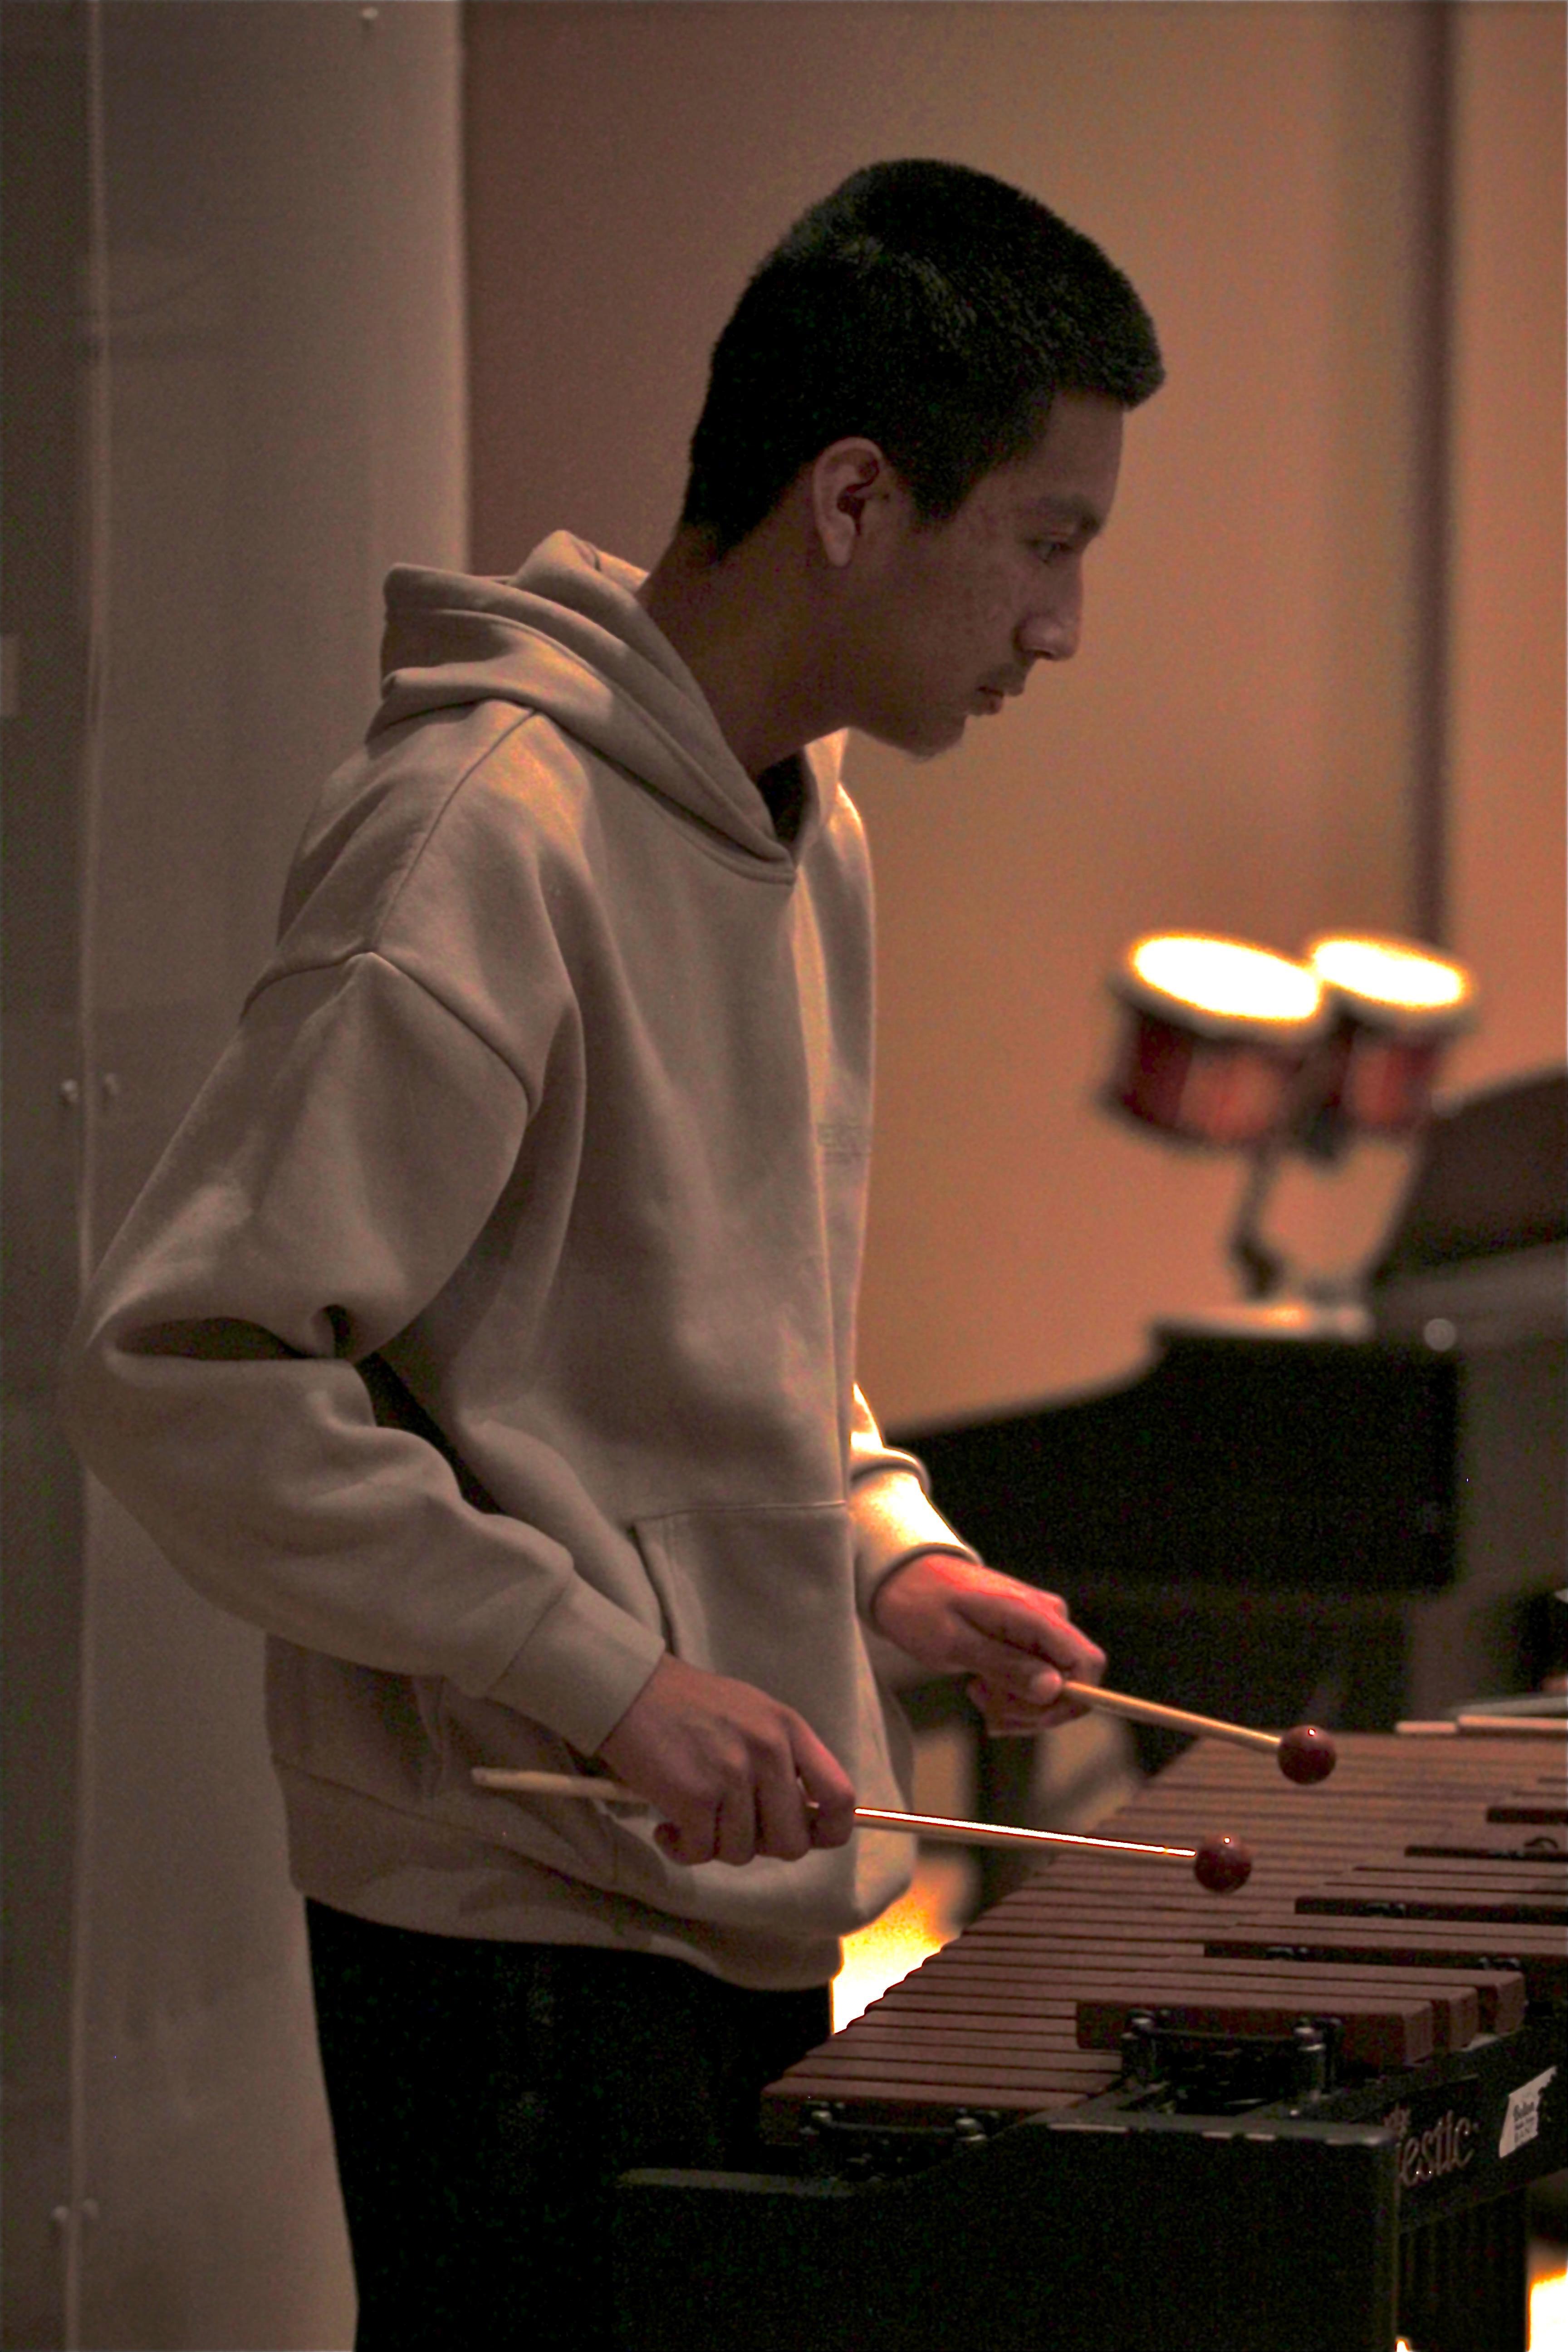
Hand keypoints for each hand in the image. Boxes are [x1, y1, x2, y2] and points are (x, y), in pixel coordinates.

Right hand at [597, 1654, 855, 1865]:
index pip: (841, 1796)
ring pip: (743, 1853)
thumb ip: (781, 1759)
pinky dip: (683, 1850)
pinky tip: (668, 1828)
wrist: (629, 1688)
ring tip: (692, 1817)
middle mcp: (769, 1752)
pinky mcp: (695, 1798)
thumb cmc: (689, 1705)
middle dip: (761, 1846)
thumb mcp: (753, 1715)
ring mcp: (732, 1776)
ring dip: (714, 1845)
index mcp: (789, 1729)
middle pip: (793, 1842)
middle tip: (730, 1826)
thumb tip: (803, 1819)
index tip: (808, 1837)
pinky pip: (701, 1853)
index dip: (831, 1831)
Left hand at [870, 1553, 1105, 1732]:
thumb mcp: (954, 1643)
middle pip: (1073, 1683)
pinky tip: (982, 1690)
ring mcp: (1039, 1626)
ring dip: (1019, 1706)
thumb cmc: (920, 1604)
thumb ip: (1006, 1665)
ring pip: (1055, 1686)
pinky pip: (1038, 1676)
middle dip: (1033, 1710)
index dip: (1066, 1702)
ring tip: (978, 1694)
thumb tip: (1055, 1690)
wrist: (901, 1577)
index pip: (1087, 1664)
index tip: (1018, 1714)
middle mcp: (1047, 1616)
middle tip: (987, 1709)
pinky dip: (1013, 1695)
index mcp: (1034, 1613)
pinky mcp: (1027, 1636)